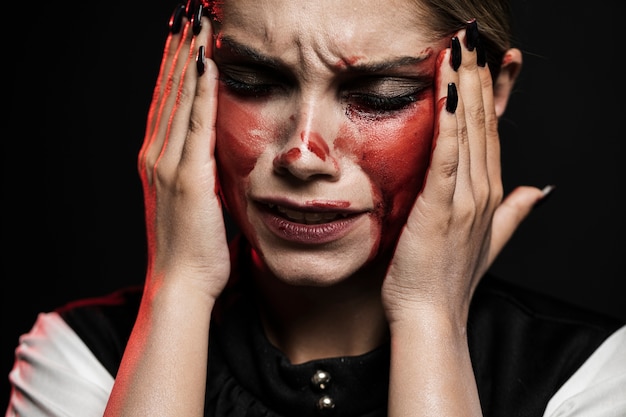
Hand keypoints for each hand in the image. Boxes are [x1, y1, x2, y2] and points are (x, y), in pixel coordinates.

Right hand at [137, 9, 229, 299]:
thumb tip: (218, 157)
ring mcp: (169, 165)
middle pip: (168, 92)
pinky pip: (195, 124)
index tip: (184, 38)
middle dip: (177, 51)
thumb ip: (202, 175)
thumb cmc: (193, 249)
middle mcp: (157, 156)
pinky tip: (207, 63)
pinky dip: (200, 90)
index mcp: (159, 162)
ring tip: (195, 24)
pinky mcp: (188, 177)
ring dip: (187, 58)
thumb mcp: (196, 204)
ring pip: (177, 99)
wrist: (182, 284)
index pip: (167, 103)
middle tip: (186, 15)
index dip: (174, 67)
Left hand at [382, 28, 544, 323]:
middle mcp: (485, 190)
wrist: (433, 317)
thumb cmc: (449, 280)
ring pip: (469, 130)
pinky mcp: (442, 207)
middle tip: (472, 35)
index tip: (488, 57)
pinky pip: (447, 156)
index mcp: (491, 194)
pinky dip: (446, 121)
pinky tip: (443, 90)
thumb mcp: (488, 241)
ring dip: (464, 86)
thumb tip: (536, 191)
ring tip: (460, 47)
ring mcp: (466, 198)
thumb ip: (514, 213)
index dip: (490, 91)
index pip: (491, 131)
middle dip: (478, 75)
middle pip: (483, 122)